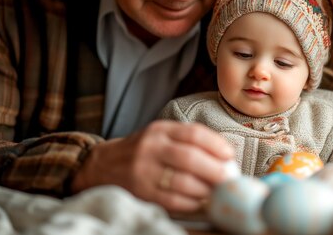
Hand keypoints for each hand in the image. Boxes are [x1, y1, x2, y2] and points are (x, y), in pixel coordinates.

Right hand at [70, 120, 234, 211]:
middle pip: (189, 157)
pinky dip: (191, 203)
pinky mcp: (140, 192)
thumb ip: (188, 141)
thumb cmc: (142, 151)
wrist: (102, 165)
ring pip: (182, 181)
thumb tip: (225, 156)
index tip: (230, 155)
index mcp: (160, 130)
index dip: (216, 145)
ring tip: (217, 192)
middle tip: (229, 178)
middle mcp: (151, 148)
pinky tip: (200, 202)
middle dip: (215, 170)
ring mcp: (143, 171)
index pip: (193, 133)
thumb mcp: (161, 135)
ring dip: (205, 189)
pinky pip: (172, 200)